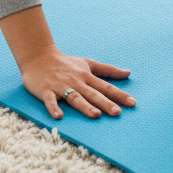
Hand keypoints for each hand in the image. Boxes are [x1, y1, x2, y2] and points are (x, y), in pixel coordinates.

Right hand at [20, 44, 135, 120]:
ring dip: (85, 106)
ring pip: (75, 97)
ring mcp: (61, 86)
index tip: (132, 103)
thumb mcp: (88, 64)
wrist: (39, 56)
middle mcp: (76, 81)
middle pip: (93, 94)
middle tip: (117, 112)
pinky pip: (50, 101)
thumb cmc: (66, 63)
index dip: (119, 95)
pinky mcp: (46, 91)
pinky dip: (54, 108)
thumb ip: (108, 70)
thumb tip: (128, 73)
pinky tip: (59, 116)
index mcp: (86, 76)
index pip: (106, 87)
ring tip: (96, 115)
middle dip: (105, 103)